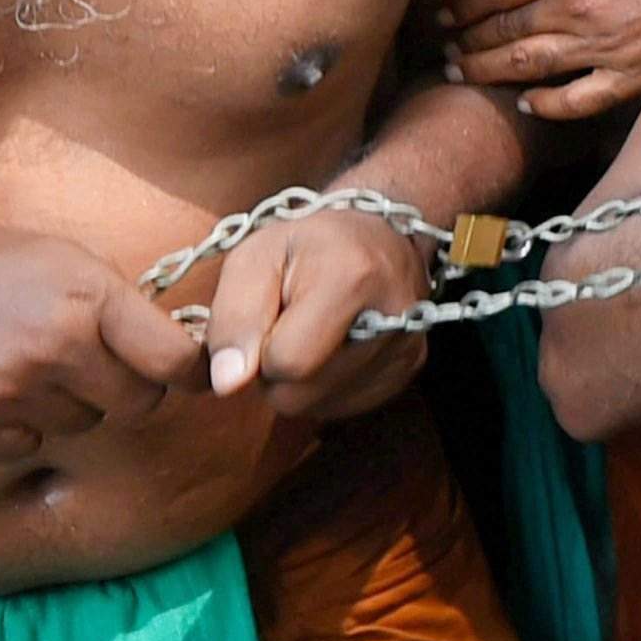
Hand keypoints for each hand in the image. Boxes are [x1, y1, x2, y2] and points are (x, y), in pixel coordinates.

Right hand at [0, 201, 199, 456]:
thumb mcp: (59, 257)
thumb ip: (116, 305)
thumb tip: (173, 351)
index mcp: (87, 294)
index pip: (173, 359)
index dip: (190, 371)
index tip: (193, 373)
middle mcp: (53, 346)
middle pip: (137, 404)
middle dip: (127, 389)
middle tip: (96, 365)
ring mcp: (8, 390)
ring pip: (82, 426)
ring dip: (68, 404)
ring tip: (25, 362)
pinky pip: (26, 446)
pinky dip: (17, 426)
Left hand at [171, 203, 427, 420]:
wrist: (377, 233)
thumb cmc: (308, 244)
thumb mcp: (255, 259)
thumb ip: (233, 318)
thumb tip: (228, 382)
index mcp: (353, 277)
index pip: (287, 362)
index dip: (260, 348)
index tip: (269, 316)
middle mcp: (394, 316)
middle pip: (299, 396)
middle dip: (276, 372)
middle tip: (286, 327)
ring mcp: (407, 347)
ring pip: (317, 407)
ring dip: (300, 381)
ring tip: (311, 334)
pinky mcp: (412, 367)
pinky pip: (342, 407)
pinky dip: (325, 386)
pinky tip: (333, 347)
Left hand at [442, 0, 640, 119]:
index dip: (463, 2)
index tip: (443, 12)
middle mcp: (578, 5)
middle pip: (503, 29)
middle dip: (467, 39)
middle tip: (444, 48)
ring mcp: (603, 46)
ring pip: (526, 66)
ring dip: (487, 71)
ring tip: (463, 73)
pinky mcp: (631, 77)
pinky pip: (574, 100)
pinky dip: (545, 105)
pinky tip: (528, 102)